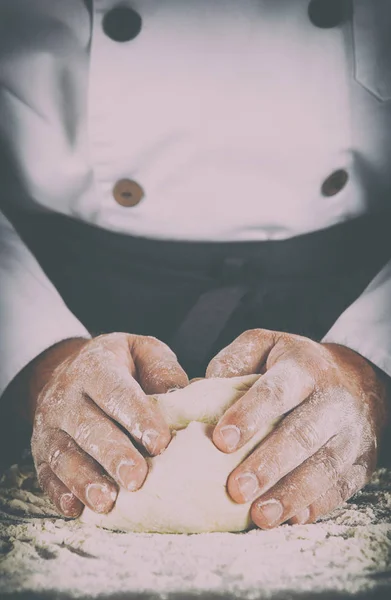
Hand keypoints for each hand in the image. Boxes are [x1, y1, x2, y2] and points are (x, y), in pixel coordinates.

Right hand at [25, 333, 187, 517]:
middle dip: (113, 455)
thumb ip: (162, 370)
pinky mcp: (41, 450)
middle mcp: (67, 394)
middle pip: (89, 426)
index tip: (160, 443)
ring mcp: (50, 424)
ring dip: (85, 480)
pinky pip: (46, 473)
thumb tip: (182, 395)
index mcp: (96, 366)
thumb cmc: (120, 364)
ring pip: (64, 454)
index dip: (138, 416)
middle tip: (136, 479)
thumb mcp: (143, 351)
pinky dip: (59, 493)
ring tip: (107, 502)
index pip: (116, 391)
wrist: (70, 367)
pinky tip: (76, 509)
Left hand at [206, 329, 388, 527]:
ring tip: (260, 516)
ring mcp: (351, 432)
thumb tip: (198, 392)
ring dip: (291, 494)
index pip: (276, 391)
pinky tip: (290, 518)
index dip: (249, 415)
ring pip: (324, 466)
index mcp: (303, 367)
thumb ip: (234, 361)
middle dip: (269, 464)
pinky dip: (316, 505)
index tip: (222, 440)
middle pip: (302, 434)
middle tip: (237, 489)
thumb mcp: (266, 346)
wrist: (357, 378)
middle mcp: (332, 399)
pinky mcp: (362, 460)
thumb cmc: (296, 366)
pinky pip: (341, 487)